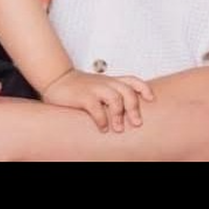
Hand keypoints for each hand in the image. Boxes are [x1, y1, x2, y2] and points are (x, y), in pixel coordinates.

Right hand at [39, 69, 153, 132]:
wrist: (57, 80)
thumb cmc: (80, 87)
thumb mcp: (99, 87)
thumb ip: (112, 94)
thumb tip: (127, 113)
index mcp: (111, 81)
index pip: (133, 80)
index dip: (144, 89)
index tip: (151, 100)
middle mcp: (106, 83)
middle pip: (127, 92)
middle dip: (134, 108)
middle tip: (136, 123)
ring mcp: (95, 88)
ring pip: (115, 99)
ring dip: (119, 115)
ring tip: (118, 129)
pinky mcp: (83, 96)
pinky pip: (97, 108)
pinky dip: (102, 120)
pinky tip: (102, 128)